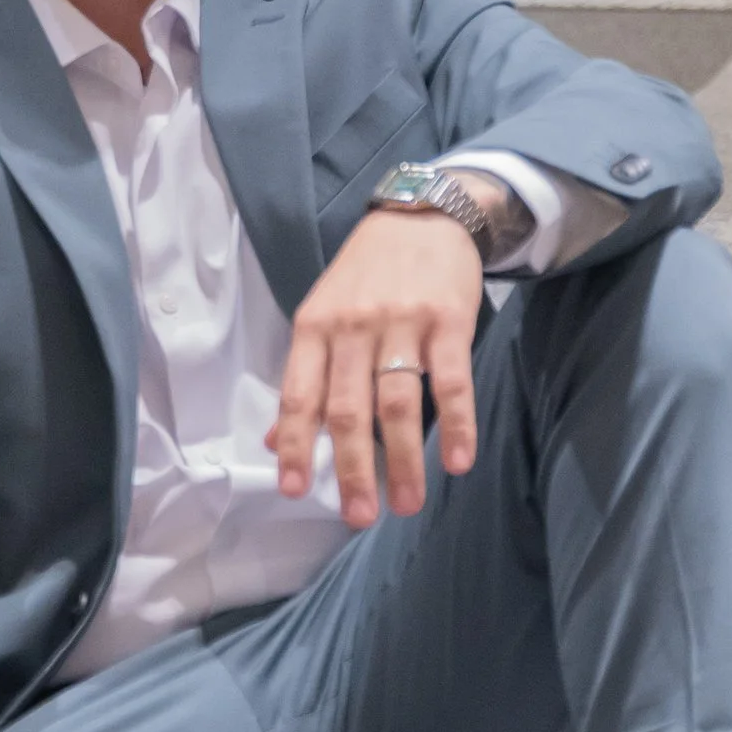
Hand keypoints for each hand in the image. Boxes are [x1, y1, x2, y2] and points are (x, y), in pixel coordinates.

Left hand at [269, 208, 484, 527]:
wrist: (423, 216)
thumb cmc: (365, 275)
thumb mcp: (322, 315)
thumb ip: (304, 378)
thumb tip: (273, 440)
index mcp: (314, 327)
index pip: (299, 396)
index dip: (294, 445)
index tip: (292, 491)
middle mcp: (353, 327)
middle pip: (349, 410)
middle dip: (352, 470)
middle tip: (358, 516)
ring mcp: (402, 324)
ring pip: (398, 405)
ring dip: (404, 461)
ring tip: (407, 503)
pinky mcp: (448, 322)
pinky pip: (451, 382)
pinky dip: (457, 425)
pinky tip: (458, 462)